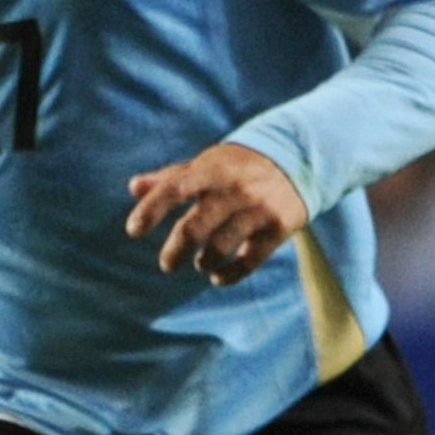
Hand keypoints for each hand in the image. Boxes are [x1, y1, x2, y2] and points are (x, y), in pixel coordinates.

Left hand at [126, 142, 310, 284]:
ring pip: (222, 245)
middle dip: (176, 250)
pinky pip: (251, 259)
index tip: (133, 231)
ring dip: (205, 261)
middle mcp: (234, 189)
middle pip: (196, 226)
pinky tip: (218, 276)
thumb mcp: (209, 163)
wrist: (300, 157)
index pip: (174, 188)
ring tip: (201, 263)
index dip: (151, 210)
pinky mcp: (279, 226)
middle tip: (167, 264)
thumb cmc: (240, 165)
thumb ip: (172, 176)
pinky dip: (230, 274)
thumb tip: (134, 187)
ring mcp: (258, 208)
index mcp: (212, 169)